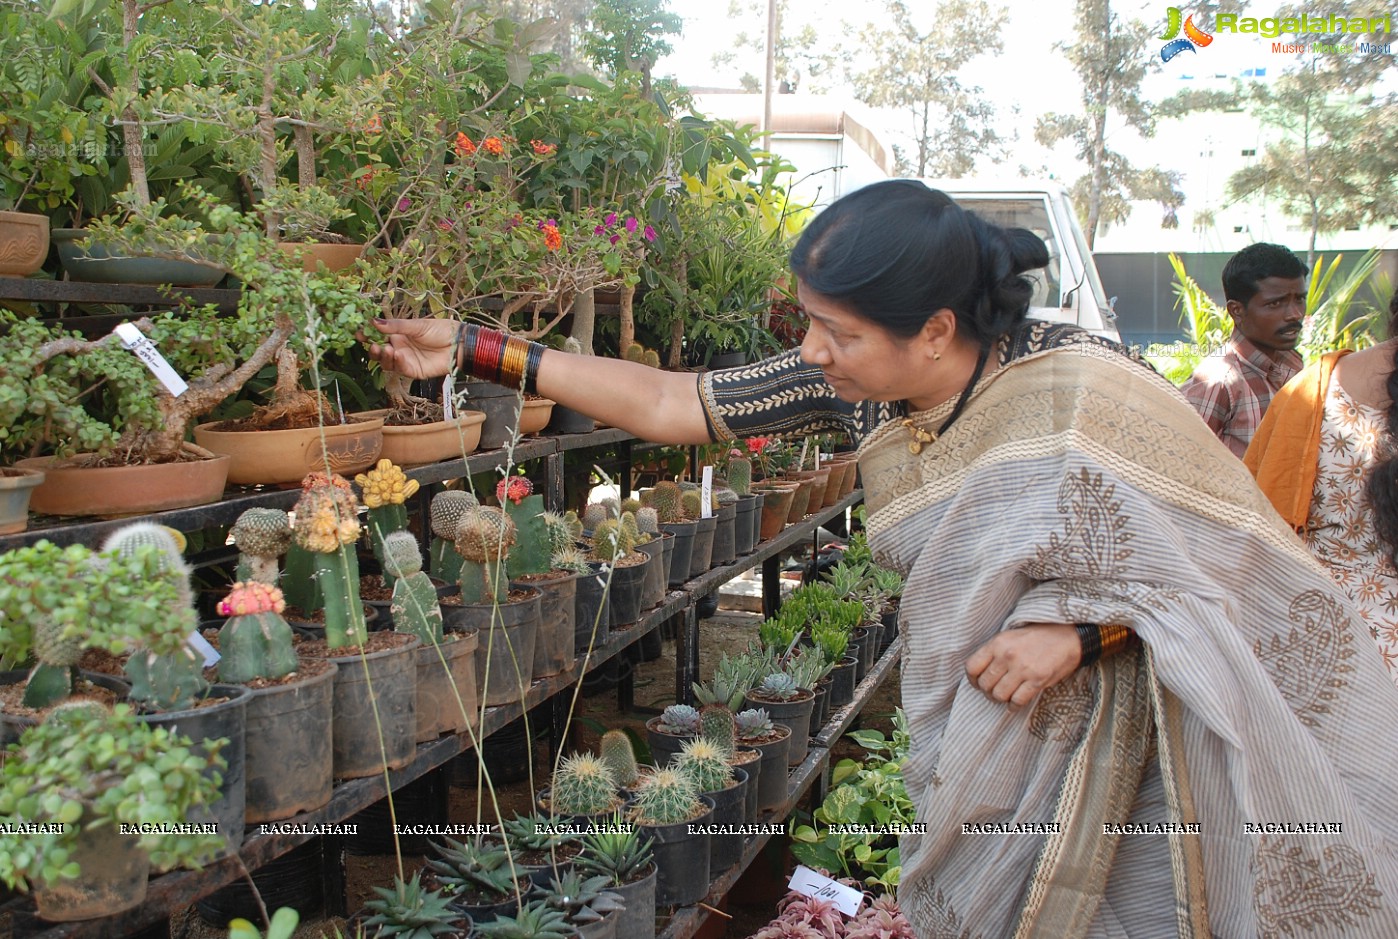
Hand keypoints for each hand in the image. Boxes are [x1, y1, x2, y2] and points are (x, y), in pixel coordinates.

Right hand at [360, 318, 457, 378]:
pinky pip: (400, 369)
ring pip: (387, 363)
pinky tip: (398, 355)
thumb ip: (396, 326)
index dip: (368, 335)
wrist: (459, 344)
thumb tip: (374, 321)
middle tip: (369, 343)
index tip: (359, 332)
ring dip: (383, 357)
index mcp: (399, 335)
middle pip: (379, 352)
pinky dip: (397, 363)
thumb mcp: (417, 325)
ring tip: (385, 348)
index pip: (379, 336)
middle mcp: (400, 348)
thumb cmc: (441, 331)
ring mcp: (406, 360)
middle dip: (372, 348)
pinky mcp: (414, 371)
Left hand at [965, 624, 1081, 707]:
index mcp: (997, 643)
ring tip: (1006, 696)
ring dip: (1001, 699)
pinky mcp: (1037, 680)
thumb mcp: (1010, 637)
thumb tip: (979, 674)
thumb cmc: (1037, 637)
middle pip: (984, 684)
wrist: (1068, 636)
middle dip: (987, 692)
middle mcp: (1007, 656)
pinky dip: (1014, 706)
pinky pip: (1017, 701)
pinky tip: (1015, 704)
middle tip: (995, 691)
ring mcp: (1022, 669)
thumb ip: (994, 653)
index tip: (978, 683)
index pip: (971, 667)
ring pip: (999, 695)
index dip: (972, 680)